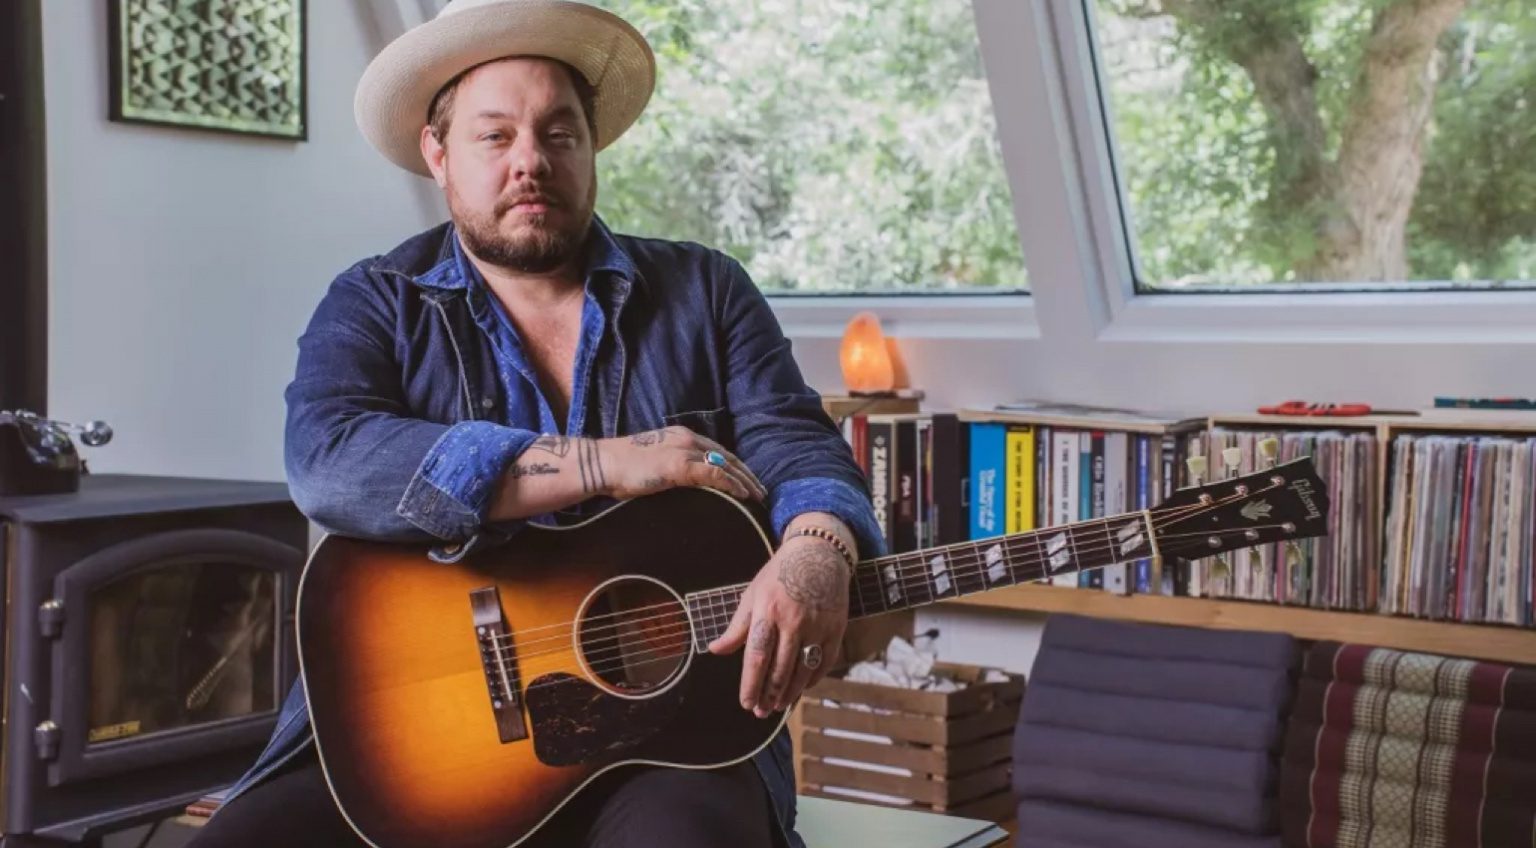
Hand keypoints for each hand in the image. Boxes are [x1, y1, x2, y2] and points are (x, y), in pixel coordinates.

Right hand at [600, 426, 766, 501]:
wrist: (603, 464)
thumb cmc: (622, 468)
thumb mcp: (655, 462)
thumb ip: (673, 467)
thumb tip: (687, 484)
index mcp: (682, 436)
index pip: (718, 451)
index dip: (736, 466)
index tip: (749, 480)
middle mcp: (688, 439)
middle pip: (728, 456)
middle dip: (747, 474)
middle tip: (762, 490)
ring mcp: (684, 451)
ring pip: (726, 465)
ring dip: (745, 481)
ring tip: (758, 496)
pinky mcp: (680, 466)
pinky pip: (715, 475)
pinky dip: (732, 485)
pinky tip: (742, 495)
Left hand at [707, 529, 850, 716]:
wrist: (819, 553)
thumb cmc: (779, 575)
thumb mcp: (752, 595)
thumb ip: (736, 627)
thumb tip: (715, 649)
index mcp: (767, 612)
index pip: (757, 657)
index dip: (751, 684)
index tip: (746, 703)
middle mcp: (793, 621)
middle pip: (780, 669)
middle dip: (769, 695)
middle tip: (761, 712)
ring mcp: (816, 626)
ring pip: (802, 671)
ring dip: (790, 693)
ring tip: (778, 706)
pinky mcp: (835, 629)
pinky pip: (823, 663)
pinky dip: (812, 680)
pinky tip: (802, 689)